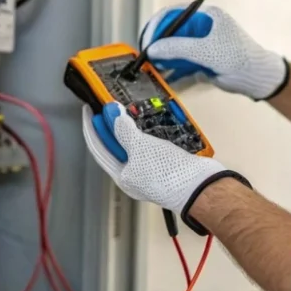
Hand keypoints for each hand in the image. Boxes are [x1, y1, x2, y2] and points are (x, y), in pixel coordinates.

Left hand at [82, 102, 250, 232]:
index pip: (99, 148)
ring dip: (133, 126)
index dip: (93, 128)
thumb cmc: (168, 174)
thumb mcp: (141, 148)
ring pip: (137, 144)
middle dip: (114, 124)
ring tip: (130, 110)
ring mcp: (152, 169)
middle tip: (112, 105)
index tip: (90, 109)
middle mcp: (134, 174)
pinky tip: (152, 121)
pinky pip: (153, 144)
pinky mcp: (167, 163)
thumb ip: (124, 131)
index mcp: (122, 175)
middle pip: (118, 145)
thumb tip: (113, 116)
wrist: (201, 185)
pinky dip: (150, 131)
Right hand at [139, 4, 288, 100]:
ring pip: (176, 50)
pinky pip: (183, 63)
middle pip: (173, 33)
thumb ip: (178, 48)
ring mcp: (202, 45)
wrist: (258, 78)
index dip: (158, 27)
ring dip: (165, 59)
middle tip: (147, 57)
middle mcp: (202, 28)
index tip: (147, 41)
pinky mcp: (203, 60)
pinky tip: (166, 78)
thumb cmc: (238, 57)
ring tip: (154, 69)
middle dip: (159, 45)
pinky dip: (174, 70)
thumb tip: (153, 48)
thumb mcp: (206, 50)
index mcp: (206, 16)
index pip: (174, 15)